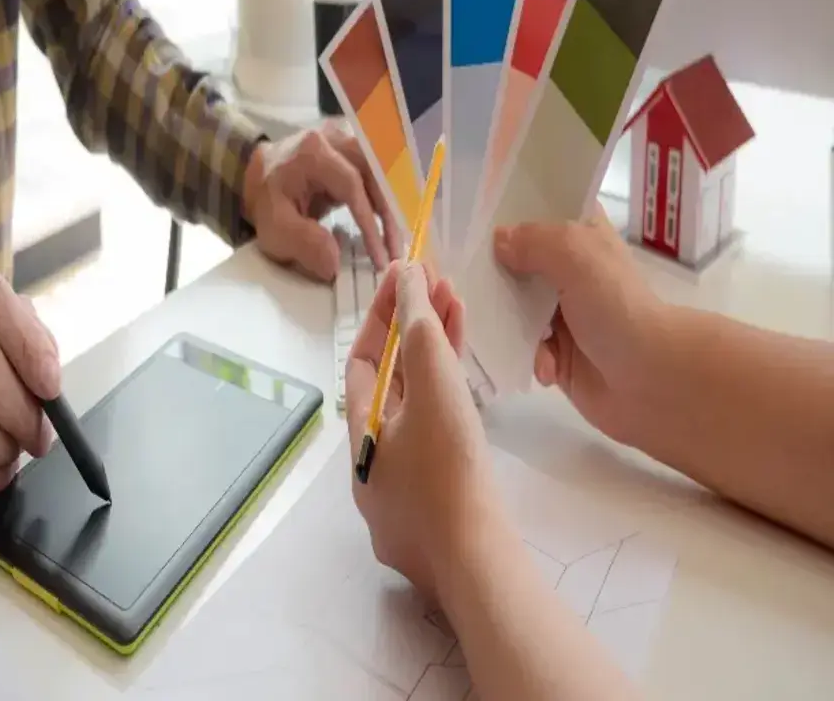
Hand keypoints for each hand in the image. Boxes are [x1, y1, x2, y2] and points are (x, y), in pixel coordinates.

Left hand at [242, 120, 401, 280]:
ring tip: (396, 239)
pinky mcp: (354, 147)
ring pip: (383, 168)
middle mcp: (334, 137)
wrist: (258, 174)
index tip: (379, 255)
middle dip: (389, 213)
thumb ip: (304, 243)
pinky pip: (380, 169)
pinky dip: (388, 195)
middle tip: (396, 249)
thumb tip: (335, 265)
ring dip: (392, 205)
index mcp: (312, 153)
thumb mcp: (275, 227)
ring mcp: (346, 137)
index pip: (351, 184)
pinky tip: (391, 221)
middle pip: (376, 171)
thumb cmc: (267, 201)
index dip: (369, 221)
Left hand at [345, 262, 493, 603]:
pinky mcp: (442, 509)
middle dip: (415, 332)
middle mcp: (374, 465)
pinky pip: (439, 439)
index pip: (363, 360)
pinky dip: (452, 402)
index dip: (384, 314)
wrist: (481, 567)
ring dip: (437, 361)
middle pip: (392, 383)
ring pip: (419, 410)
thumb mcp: (432, 387)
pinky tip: (472, 381)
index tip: (406, 276)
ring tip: (460, 313)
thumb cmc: (449, 471)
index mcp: (361, 436)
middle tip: (442, 287)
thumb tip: (407, 275)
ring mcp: (407, 492)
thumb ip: (419, 327)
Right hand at [493, 206, 664, 444]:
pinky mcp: (555, 352)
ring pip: (511, 305)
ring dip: (506, 321)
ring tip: (499, 330)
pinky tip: (546, 367)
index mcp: (580, 235)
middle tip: (460, 275)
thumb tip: (498, 240)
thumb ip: (534, 241)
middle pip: (515, 258)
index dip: (509, 207)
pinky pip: (522, 346)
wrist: (655, 380)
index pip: (541, 208)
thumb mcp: (577, 257)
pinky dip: (529, 356)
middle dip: (492, 269)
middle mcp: (568, 269)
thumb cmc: (618, 308)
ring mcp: (561, 312)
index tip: (470, 212)